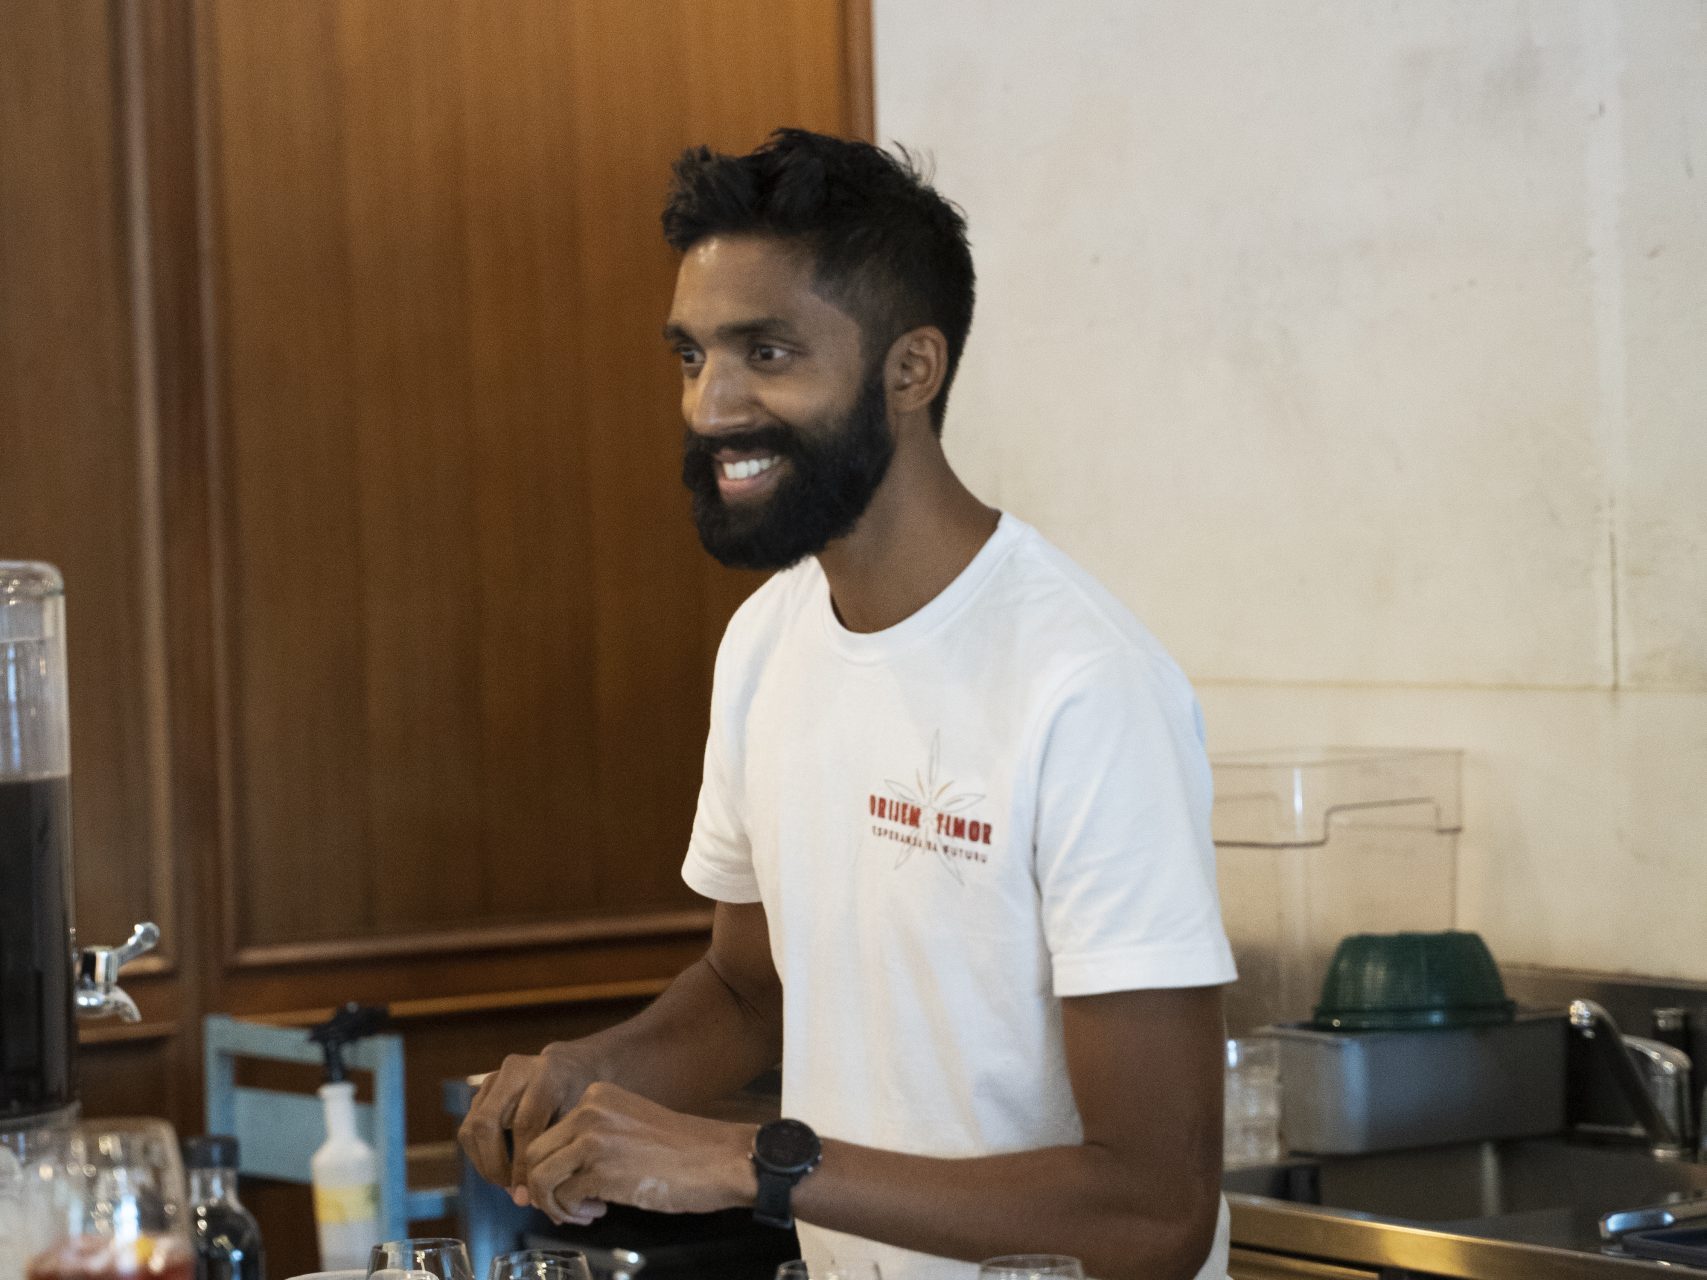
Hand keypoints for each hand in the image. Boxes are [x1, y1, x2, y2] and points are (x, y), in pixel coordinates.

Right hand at [457, 1043, 608, 1219]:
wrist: (570, 1069)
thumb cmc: (578, 1100)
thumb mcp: (579, 1120)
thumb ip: (556, 1154)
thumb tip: (528, 1201)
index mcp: (545, 1074)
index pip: (524, 1124)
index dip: (522, 1164)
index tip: (527, 1194)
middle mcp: (514, 1070)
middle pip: (486, 1123)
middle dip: (495, 1165)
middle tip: (511, 1190)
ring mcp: (493, 1079)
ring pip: (471, 1128)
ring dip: (483, 1164)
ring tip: (506, 1183)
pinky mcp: (481, 1091)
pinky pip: (468, 1130)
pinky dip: (480, 1156)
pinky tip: (501, 1170)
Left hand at [522, 1081, 757, 1223]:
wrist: (719, 1159)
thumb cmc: (680, 1151)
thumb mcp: (628, 1126)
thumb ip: (590, 1139)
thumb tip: (551, 1174)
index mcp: (595, 1095)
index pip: (545, 1132)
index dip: (549, 1166)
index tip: (566, 1185)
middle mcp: (589, 1110)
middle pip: (533, 1155)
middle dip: (542, 1188)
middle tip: (567, 1206)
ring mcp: (593, 1139)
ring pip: (540, 1177)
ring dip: (554, 1204)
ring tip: (582, 1211)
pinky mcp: (602, 1171)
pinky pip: (562, 1198)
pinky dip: (572, 1213)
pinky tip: (599, 1211)